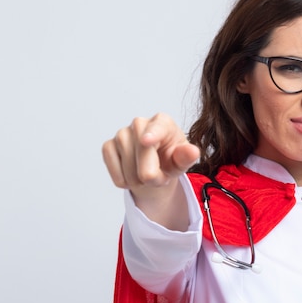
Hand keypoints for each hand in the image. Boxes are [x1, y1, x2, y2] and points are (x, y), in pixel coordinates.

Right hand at [102, 113, 199, 228]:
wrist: (155, 166)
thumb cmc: (171, 159)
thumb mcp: (182, 161)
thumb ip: (186, 157)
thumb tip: (193, 152)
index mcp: (163, 122)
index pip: (157, 127)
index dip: (152, 134)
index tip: (146, 140)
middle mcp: (140, 123)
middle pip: (142, 152)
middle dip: (151, 173)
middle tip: (160, 178)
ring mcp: (121, 133)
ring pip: (127, 165)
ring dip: (139, 180)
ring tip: (147, 175)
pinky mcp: (108, 146)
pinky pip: (115, 171)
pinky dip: (124, 180)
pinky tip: (132, 174)